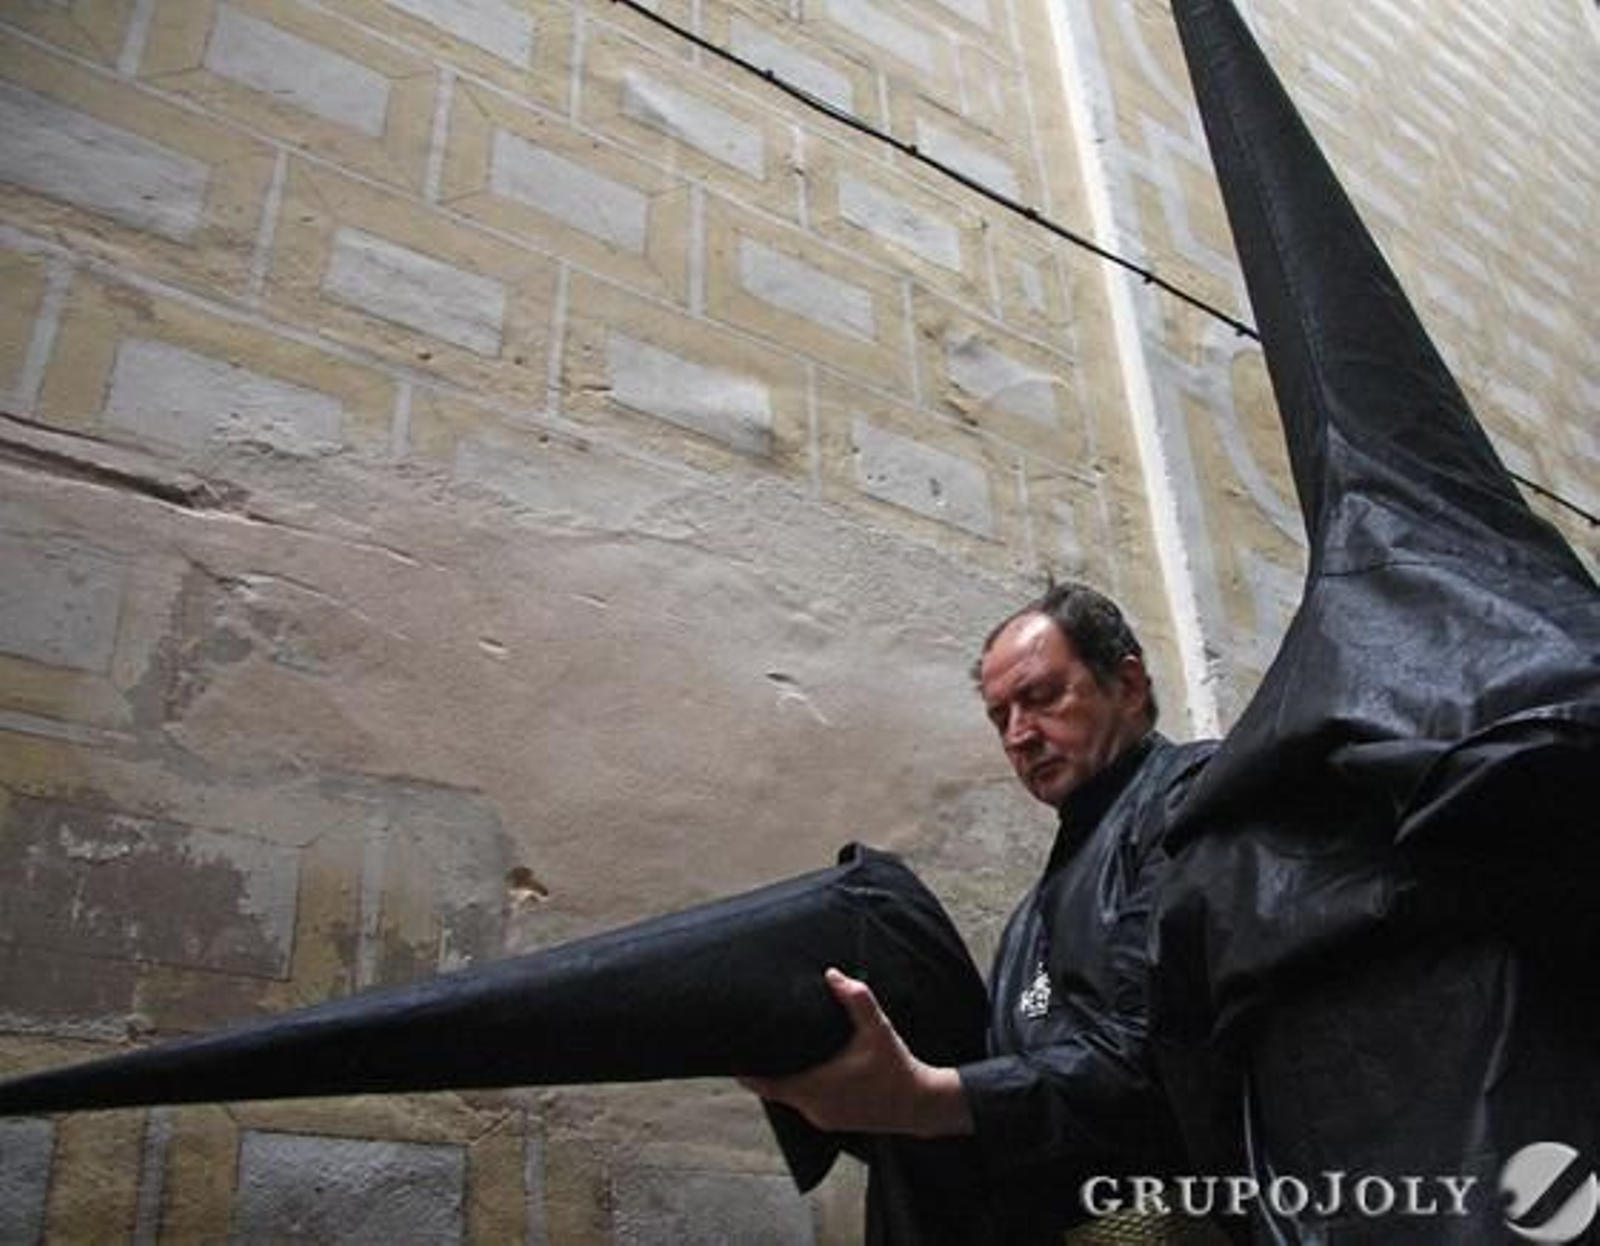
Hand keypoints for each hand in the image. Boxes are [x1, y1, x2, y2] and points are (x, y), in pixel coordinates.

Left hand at [738, 968, 973, 1137]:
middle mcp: (814, 1108)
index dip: (746, 1071)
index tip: (730, 1054)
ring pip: (789, 1097)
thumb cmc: (897, 1067)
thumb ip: (856, 1000)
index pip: (766, 1084)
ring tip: (773, 1051)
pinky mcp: (832, 1121)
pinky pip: (804, 1102)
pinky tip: (802, 1068)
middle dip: (763, 1068)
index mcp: (816, 1088)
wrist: (920, 1104)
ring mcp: (822, 1117)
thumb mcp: (878, 1029)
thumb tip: (832, 974)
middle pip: (774, 1089)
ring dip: (782, 1077)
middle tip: (750, 1041)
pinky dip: (798, 1086)